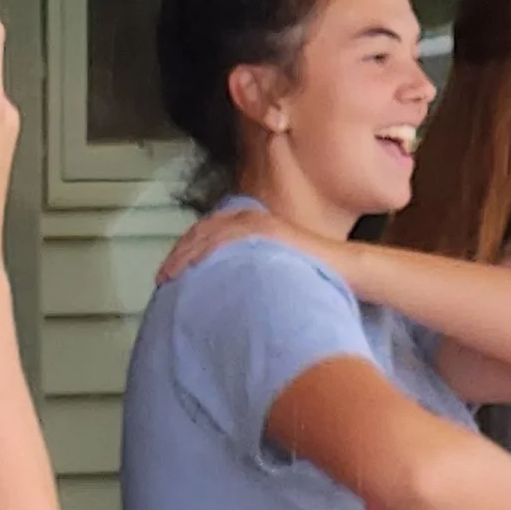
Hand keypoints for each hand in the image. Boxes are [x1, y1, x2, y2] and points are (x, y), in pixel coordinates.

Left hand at [158, 204, 336, 285]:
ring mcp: (257, 221)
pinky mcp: (262, 230)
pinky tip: (189, 269)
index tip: (173, 270)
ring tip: (169, 277)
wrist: (347, 269)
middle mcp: (252, 217)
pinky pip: (224, 239)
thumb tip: (236, 292)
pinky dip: (203, 252)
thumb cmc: (319, 274)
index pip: (212, 232)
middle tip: (163, 276)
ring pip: (208, 235)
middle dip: (180, 254)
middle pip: (204, 232)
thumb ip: (256, 270)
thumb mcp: (279, 268)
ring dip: (185, 255)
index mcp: (255, 223)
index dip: (189, 250)